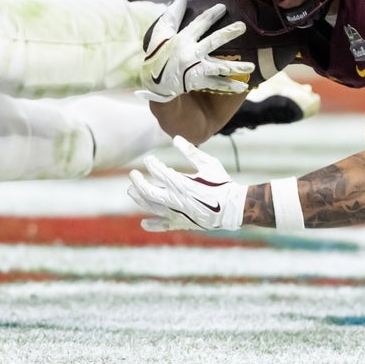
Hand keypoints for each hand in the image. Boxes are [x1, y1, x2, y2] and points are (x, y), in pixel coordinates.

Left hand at [127, 136, 247, 230]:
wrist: (234, 208)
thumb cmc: (222, 184)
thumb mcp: (210, 164)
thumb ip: (191, 152)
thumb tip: (176, 138)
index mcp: (183, 184)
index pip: (161, 173)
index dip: (153, 164)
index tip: (148, 159)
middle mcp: (176, 200)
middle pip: (149, 192)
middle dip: (138, 182)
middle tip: (132, 174)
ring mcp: (178, 213)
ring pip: (152, 207)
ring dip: (139, 199)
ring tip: (131, 191)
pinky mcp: (182, 223)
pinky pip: (163, 225)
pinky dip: (153, 225)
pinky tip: (144, 223)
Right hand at [138, 0, 254, 102]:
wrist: (153, 83)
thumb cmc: (157, 54)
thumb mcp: (160, 34)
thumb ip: (172, 16)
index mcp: (182, 40)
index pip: (199, 24)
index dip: (211, 15)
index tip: (223, 7)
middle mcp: (191, 54)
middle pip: (213, 41)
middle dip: (229, 33)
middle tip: (243, 26)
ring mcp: (196, 69)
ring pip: (220, 67)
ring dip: (237, 67)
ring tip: (252, 66)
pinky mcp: (198, 82)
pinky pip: (217, 84)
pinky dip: (230, 86)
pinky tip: (244, 87)